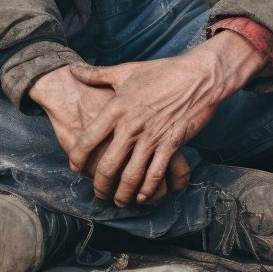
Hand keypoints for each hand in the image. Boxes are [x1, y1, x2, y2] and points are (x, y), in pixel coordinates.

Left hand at [67, 30, 264, 206]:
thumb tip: (74, 70)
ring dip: (123, 194)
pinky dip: (147, 190)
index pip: (89, 138)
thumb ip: (97, 74)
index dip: (78, 157)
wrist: (198, 77)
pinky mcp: (172, 144)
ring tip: (119, 201)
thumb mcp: (127, 71)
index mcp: (117, 107)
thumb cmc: (162, 72)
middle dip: (100, 185)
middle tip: (98, 193)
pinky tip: (142, 196)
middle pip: (108, 165)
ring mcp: (152, 137)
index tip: (75, 166)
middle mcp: (131, 125)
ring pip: (131, 176)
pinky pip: (156, 174)